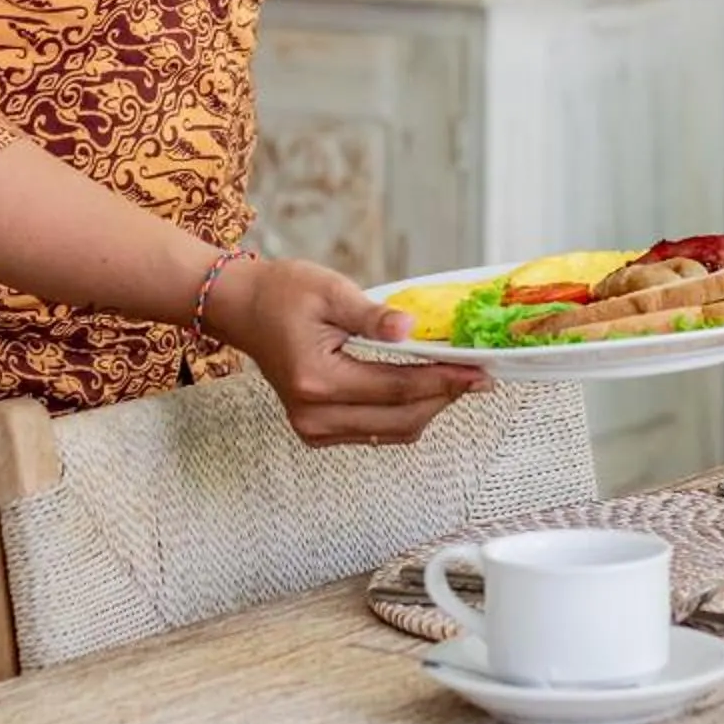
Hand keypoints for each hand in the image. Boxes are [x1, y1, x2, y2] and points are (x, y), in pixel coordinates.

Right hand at [210, 256, 488, 445]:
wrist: (244, 310)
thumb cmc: (283, 294)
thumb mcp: (330, 291)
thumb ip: (373, 316)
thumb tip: (411, 329)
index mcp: (317, 381)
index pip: (397, 390)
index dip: (444, 380)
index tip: (479, 370)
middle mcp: (314, 415)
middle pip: (401, 420)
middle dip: (444, 397)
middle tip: (479, 376)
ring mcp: (314, 428)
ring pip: (393, 432)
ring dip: (429, 408)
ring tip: (458, 379)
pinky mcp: (317, 431)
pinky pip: (376, 432)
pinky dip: (405, 414)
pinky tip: (425, 388)